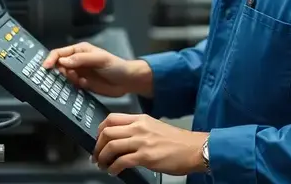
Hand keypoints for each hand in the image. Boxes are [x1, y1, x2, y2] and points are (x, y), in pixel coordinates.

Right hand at [42, 42, 151, 97]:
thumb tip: (63, 61)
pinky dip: (74, 87)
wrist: (127, 82)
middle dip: (58, 72)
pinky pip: (71, 86)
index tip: (45, 68)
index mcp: (79, 50)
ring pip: (63, 77)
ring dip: (68, 80)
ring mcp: (79, 73)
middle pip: (58, 66)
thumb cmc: (115, 65)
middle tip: (66, 77)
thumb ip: (81, 59)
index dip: (51, 59)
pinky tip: (85, 85)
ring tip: (81, 81)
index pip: (59, 53)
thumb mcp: (100, 59)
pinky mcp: (82, 85)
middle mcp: (76, 61)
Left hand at [93, 113, 207, 175]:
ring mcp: (141, 141)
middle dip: (98, 145)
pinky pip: (122, 161)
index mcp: (140, 119)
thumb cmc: (177, 141)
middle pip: (107, 131)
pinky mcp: (146, 156)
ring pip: (111, 146)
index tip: (98, 139)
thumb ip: (138, 129)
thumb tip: (122, 138)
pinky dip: (113, 167)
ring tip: (102, 165)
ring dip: (102, 158)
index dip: (100, 129)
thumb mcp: (154, 126)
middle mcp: (138, 127)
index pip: (111, 118)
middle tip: (96, 155)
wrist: (193, 148)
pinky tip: (114, 171)